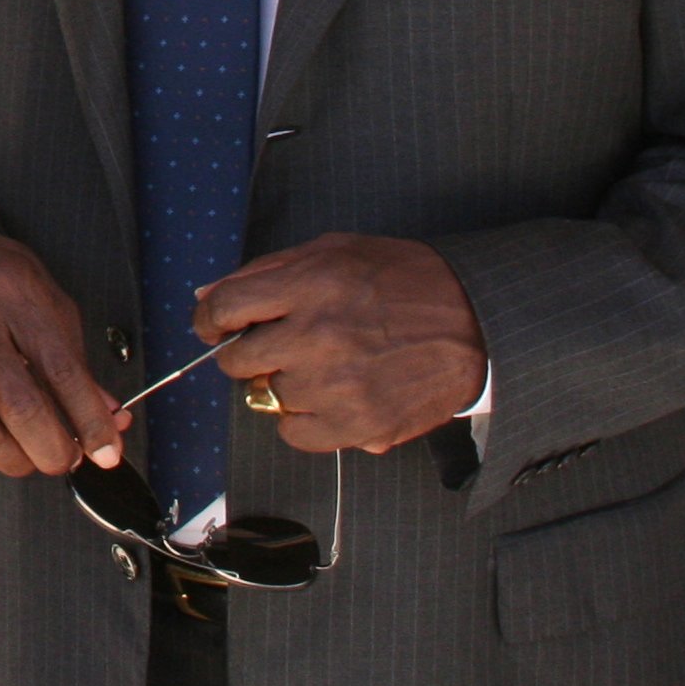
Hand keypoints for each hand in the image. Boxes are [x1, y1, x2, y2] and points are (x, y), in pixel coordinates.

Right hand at [0, 224, 124, 477]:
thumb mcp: (46, 301)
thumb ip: (76, 361)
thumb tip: (109, 418)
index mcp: (13, 297)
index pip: (59, 371)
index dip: (89, 419)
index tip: (108, 451)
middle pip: (18, 408)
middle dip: (54, 450)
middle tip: (70, 458)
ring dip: (18, 460)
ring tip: (34, 453)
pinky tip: (0, 438)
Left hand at [194, 235, 485, 454]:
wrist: (477, 324)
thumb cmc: (404, 281)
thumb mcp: (335, 252)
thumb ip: (267, 271)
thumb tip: (207, 295)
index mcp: (312, 284)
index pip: (225, 308)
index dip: (209, 319)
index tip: (214, 326)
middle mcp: (319, 336)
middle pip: (237, 361)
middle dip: (246, 353)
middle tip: (274, 346)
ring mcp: (338, 385)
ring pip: (267, 397)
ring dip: (282, 384)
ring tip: (321, 366)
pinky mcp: (359, 424)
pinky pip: (294, 433)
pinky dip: (302, 419)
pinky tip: (327, 397)